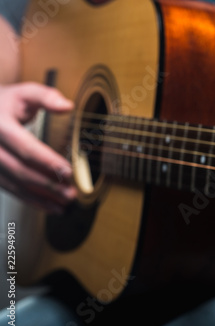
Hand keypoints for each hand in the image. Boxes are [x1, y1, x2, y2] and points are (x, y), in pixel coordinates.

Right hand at [0, 82, 76, 213]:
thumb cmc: (5, 102)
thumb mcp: (23, 93)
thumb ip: (46, 97)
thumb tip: (68, 106)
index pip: (26, 147)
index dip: (47, 161)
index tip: (68, 172)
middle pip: (20, 170)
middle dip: (47, 185)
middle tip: (71, 194)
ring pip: (14, 184)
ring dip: (40, 197)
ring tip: (64, 204)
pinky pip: (10, 189)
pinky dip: (30, 199)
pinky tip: (49, 206)